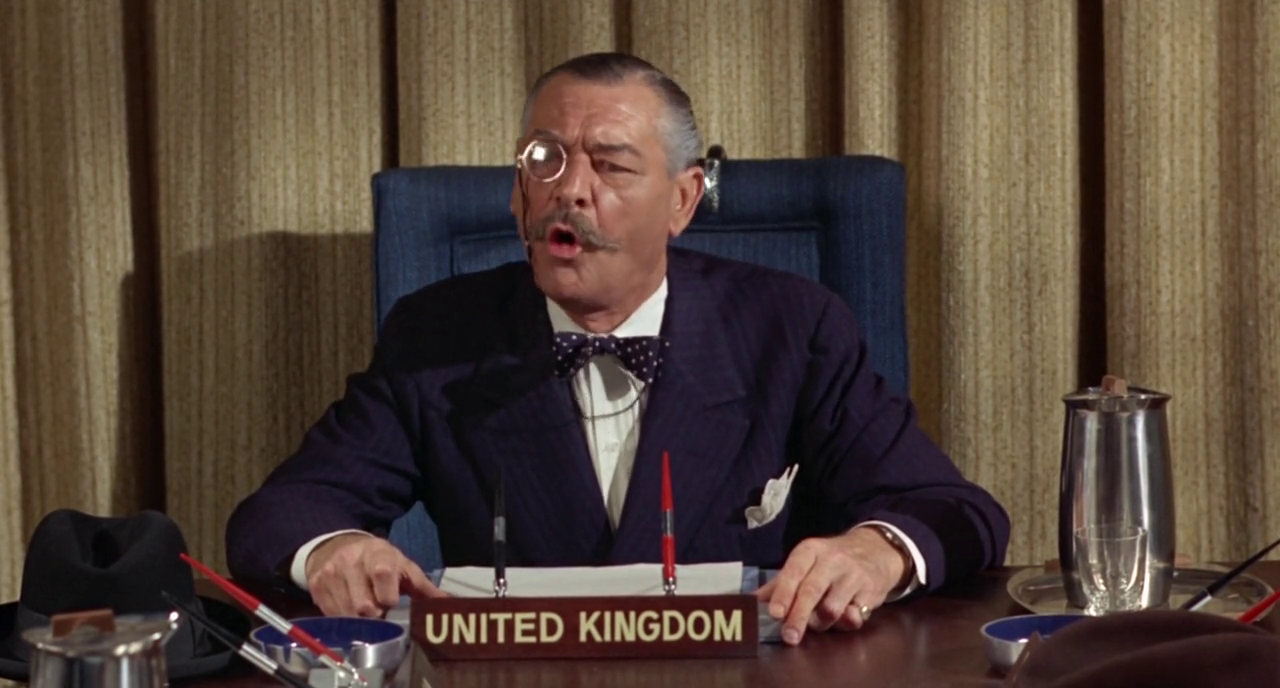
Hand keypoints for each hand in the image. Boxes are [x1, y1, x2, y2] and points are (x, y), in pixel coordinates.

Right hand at [305, 533, 445, 616]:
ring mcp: (331, 575)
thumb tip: (448, 604)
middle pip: (363, 605)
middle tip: (380, 612)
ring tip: (367, 612)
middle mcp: (350, 561)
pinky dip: (344, 620)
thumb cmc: (378, 560)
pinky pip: (332, 616)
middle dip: (375, 616)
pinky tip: (351, 610)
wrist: (337, 546)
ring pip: (347, 615)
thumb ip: (423, 587)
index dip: (388, 596)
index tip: (392, 603)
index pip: (382, 574)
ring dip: (360, 621)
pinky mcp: (317, 587)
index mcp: (377, 553)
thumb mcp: (402, 566)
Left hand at [755, 527, 907, 644]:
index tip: (775, 614)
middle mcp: (832, 560)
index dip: (783, 594)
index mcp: (810, 551)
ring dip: (821, 623)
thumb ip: (780, 583)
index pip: (793, 572)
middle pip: (812, 591)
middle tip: (789, 637)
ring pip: (833, 607)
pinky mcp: (871, 591)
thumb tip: (751, 602)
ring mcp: (853, 575)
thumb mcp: (805, 562)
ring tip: (818, 624)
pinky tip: (844, 619)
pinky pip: (856, 615)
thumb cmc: (830, 560)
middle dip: (799, 616)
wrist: (875, 550)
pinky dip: (846, 623)